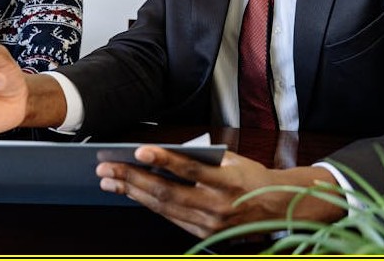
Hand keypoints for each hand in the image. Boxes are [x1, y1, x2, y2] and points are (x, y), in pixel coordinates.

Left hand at [96, 147, 343, 237]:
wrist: (277, 208)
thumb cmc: (250, 177)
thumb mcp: (232, 160)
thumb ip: (200, 158)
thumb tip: (161, 153)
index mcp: (228, 182)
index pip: (190, 170)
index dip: (163, 160)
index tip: (138, 150)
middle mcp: (217, 207)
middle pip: (168, 193)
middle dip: (132, 179)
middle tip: (106, 167)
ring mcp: (210, 224)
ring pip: (164, 208)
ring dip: (133, 192)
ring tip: (109, 180)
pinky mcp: (204, 234)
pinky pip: (170, 217)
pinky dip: (148, 203)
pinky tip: (131, 192)